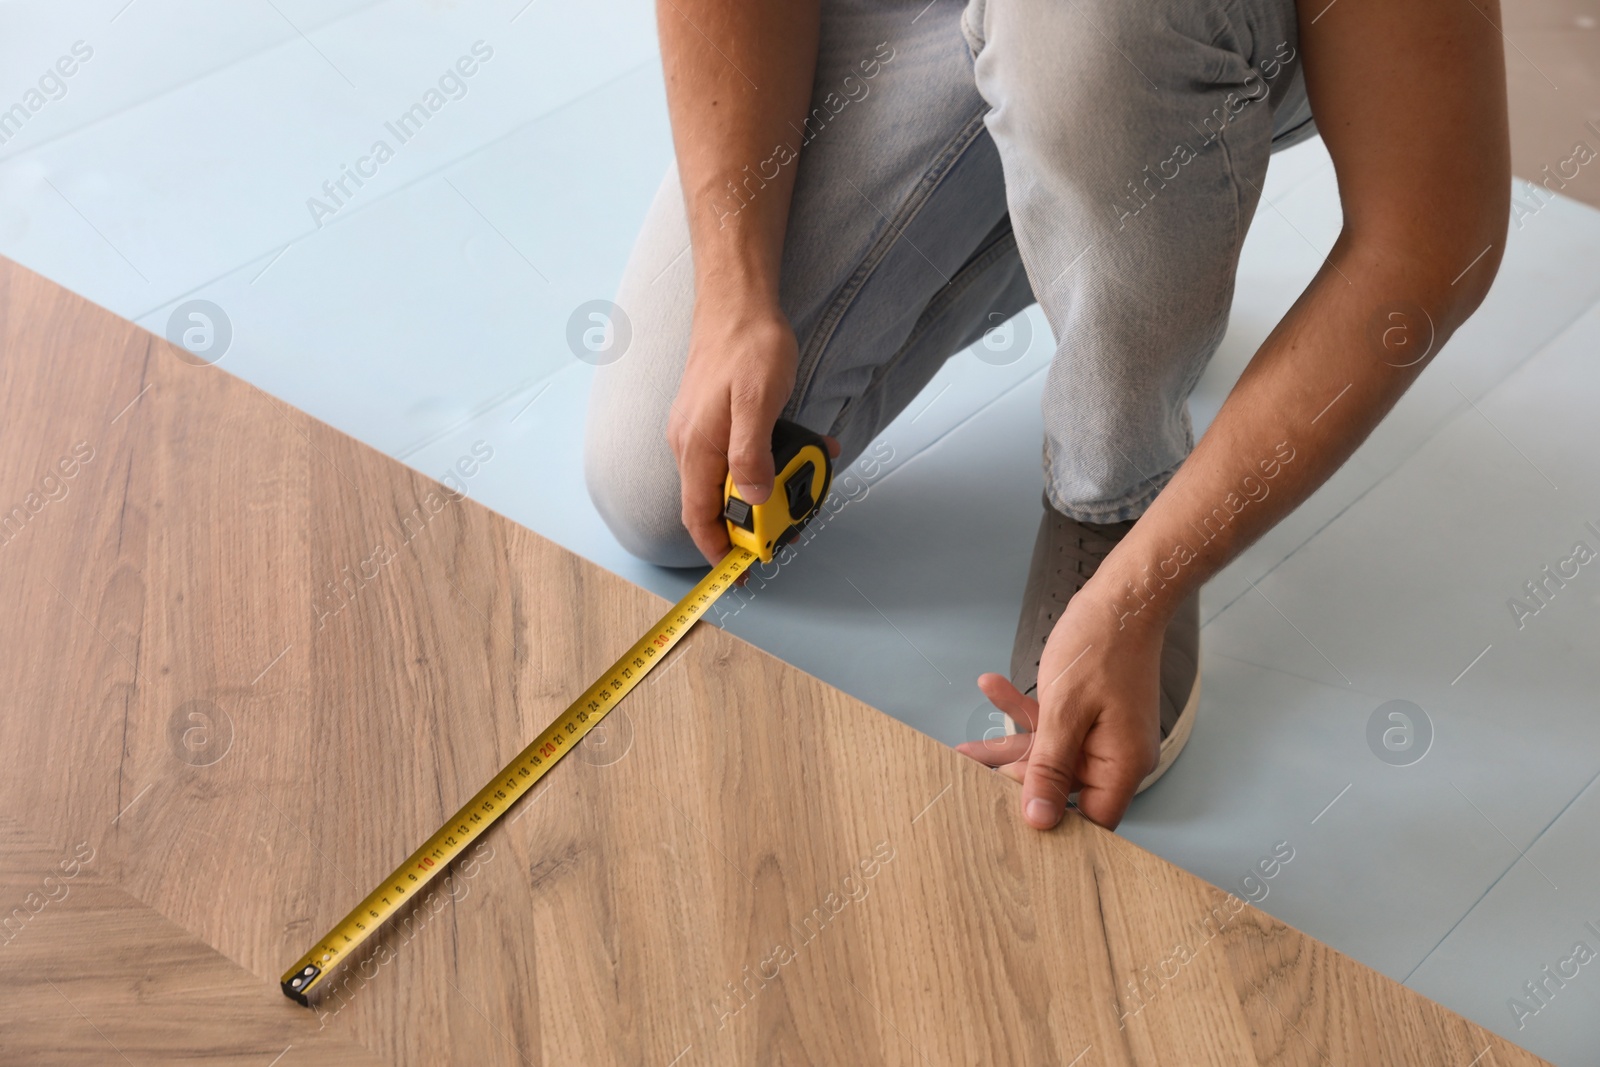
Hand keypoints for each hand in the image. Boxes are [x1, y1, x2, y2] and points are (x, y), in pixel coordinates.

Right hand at [667, 300, 800, 563]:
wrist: (737, 300)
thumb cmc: (750, 345)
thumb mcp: (759, 401)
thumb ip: (751, 454)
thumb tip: (751, 500)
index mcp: (697, 448)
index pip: (698, 516)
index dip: (718, 550)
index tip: (744, 571)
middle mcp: (691, 445)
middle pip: (712, 505)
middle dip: (747, 526)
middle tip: (786, 531)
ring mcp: (700, 431)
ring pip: (726, 481)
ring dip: (761, 494)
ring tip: (800, 489)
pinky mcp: (713, 418)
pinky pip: (736, 455)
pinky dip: (764, 465)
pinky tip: (797, 450)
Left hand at [955, 587, 1164, 829]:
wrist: (1123, 597)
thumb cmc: (1101, 648)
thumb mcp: (1064, 711)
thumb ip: (1048, 767)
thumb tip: (1039, 820)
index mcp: (1121, 765)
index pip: (1090, 821)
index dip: (1052, 824)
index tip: (1008, 825)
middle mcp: (1115, 757)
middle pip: (1061, 788)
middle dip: (1015, 778)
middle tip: (972, 779)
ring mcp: (1102, 736)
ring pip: (1049, 754)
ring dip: (1010, 743)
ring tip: (965, 747)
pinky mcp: (1090, 716)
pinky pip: (1053, 726)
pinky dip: (1024, 712)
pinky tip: (992, 687)